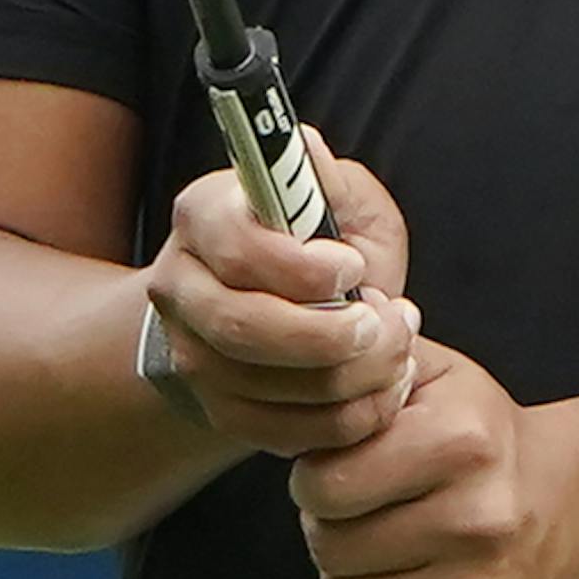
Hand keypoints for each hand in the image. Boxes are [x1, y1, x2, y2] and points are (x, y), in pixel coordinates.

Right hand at [140, 131, 419, 458]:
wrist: (284, 305)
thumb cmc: (318, 242)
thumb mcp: (337, 198)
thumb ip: (329, 180)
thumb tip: (306, 146)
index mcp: (204, 216)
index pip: (238, 248)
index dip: (302, 268)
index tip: (354, 269)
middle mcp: (181, 286)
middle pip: (241, 328)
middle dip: (328, 337)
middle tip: (386, 325)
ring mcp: (192, 354)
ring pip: (264, 388)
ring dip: (350, 379)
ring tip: (397, 351)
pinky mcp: (218, 410)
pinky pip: (280, 432)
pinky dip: (345, 420)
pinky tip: (381, 387)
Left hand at [289, 345, 578, 578]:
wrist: (570, 509)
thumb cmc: (482, 437)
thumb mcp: (440, 377)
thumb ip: (374, 363)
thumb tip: (312, 370)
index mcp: (461, 444)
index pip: (323, 485)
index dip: (316, 477)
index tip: (341, 468)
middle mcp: (475, 520)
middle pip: (328, 545)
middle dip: (328, 524)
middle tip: (360, 508)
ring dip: (347, 569)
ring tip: (383, 540)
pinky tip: (407, 577)